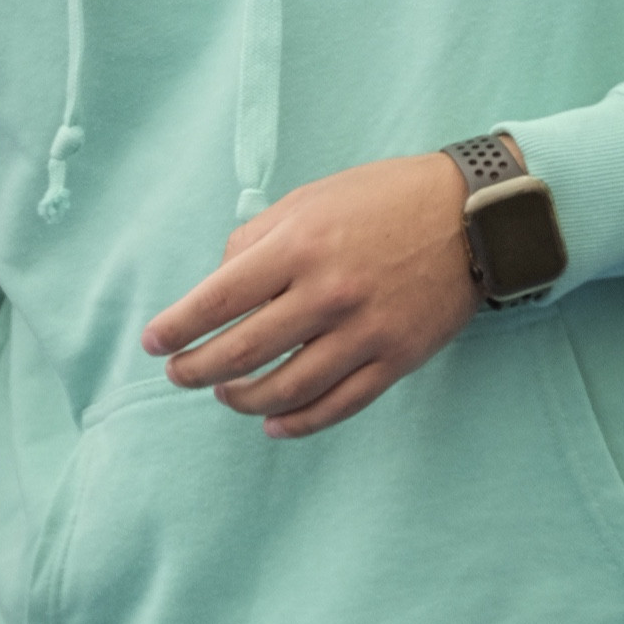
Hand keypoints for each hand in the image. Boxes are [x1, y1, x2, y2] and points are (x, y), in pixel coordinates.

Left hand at [140, 153, 477, 437]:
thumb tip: (217, 283)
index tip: (152, 343)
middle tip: (177, 374)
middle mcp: (327, 293)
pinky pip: (339, 404)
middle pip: (244, 351)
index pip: (219, 298)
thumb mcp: (307, 200)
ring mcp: (365, 332)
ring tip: (223, 394)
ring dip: (243, 398)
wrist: (471, 217)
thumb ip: (255, 240)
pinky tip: (273, 423)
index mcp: (298, 246)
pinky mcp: (398, 359)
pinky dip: (299, 421)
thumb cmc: (380, 200)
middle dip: (197, 369)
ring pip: (287, 387)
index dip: (178, 326)